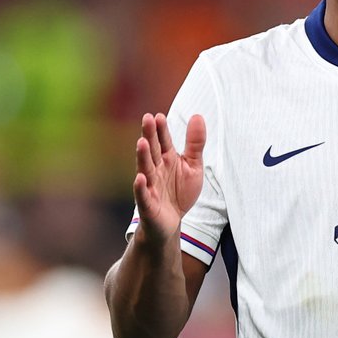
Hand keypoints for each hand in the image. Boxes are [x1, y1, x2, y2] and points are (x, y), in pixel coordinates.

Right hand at [133, 112, 205, 243]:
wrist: (172, 222)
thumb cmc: (180, 192)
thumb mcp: (193, 166)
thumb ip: (195, 143)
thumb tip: (197, 115)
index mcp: (166, 159)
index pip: (163, 141)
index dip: (162, 130)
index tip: (159, 116)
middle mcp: (156, 170)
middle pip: (152, 151)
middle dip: (150, 135)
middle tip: (147, 119)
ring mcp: (150, 186)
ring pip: (145, 169)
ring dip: (142, 156)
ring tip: (141, 142)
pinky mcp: (148, 205)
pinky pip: (143, 195)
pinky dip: (141, 188)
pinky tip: (140, 178)